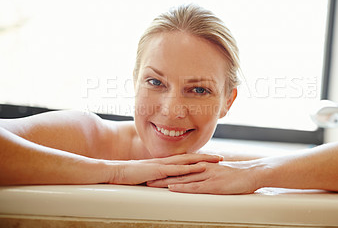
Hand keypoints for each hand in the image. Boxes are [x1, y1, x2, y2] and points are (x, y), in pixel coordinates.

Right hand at [108, 153, 222, 184]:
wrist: (116, 172)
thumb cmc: (130, 175)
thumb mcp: (148, 176)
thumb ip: (158, 177)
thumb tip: (166, 181)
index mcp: (165, 163)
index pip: (185, 159)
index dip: (199, 157)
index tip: (212, 157)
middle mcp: (167, 161)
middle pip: (191, 157)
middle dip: (207, 156)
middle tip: (221, 156)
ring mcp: (164, 165)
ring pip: (188, 161)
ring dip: (203, 160)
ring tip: (217, 160)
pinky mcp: (159, 171)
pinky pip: (178, 169)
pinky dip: (191, 168)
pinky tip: (201, 168)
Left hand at [147, 160, 263, 193]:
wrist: (251, 172)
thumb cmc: (236, 174)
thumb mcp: (218, 172)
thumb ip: (206, 173)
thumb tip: (197, 177)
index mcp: (202, 165)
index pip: (180, 168)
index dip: (166, 171)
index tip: (153, 173)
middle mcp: (202, 168)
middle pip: (177, 172)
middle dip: (160, 176)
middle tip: (146, 178)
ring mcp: (207, 176)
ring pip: (182, 179)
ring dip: (166, 181)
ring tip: (152, 183)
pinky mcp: (213, 184)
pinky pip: (195, 186)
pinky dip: (183, 187)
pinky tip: (173, 188)